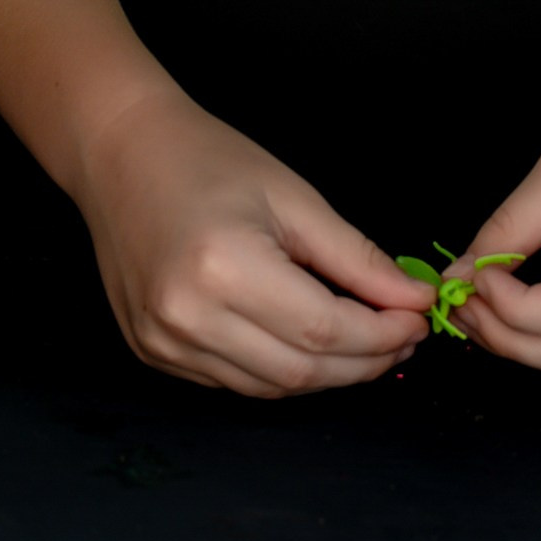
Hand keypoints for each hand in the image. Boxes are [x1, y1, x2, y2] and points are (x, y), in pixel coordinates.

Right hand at [75, 80, 436, 398]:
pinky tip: (307, 343)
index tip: (418, 319)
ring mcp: (164, 342)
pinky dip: (280, 371)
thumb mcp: (293, 197)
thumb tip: (412, 299)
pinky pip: (234, 381)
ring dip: (326, 374)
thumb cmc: (208, 160)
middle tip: (402, 337)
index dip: (382, 334)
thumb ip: (355, 258)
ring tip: (365, 342)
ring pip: (270, 387)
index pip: (325, 331)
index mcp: (224, 268)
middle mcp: (187, 318)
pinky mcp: (153, 353)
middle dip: (363, 362)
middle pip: (300, 372)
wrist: (121, 153)